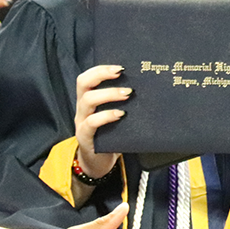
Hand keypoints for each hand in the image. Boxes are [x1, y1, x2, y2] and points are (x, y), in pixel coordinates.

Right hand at [74, 65, 126, 180]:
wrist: (99, 162)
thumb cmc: (110, 135)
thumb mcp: (115, 114)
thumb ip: (122, 102)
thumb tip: (147, 88)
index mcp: (88, 99)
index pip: (87, 77)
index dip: (100, 69)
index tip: (120, 66)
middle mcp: (82, 107)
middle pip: (83, 83)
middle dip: (102, 74)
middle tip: (122, 72)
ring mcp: (82, 122)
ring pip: (88, 100)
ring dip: (109, 94)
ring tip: (127, 93)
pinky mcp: (85, 137)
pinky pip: (92, 123)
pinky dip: (106, 116)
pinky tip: (121, 115)